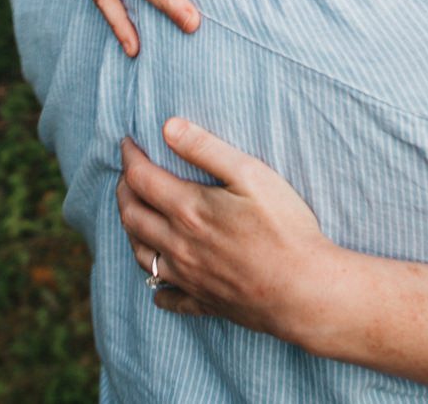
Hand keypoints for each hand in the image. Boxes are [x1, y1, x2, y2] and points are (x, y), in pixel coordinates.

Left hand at [116, 117, 336, 342]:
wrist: (304, 290)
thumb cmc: (284, 227)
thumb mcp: (251, 174)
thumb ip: (207, 148)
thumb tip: (168, 127)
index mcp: (188, 210)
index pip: (141, 178)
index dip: (129, 157)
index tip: (127, 143)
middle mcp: (179, 245)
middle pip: (132, 216)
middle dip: (123, 191)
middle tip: (126, 176)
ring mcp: (189, 277)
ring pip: (141, 255)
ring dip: (130, 231)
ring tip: (134, 216)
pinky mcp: (204, 301)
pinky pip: (167, 298)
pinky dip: (157, 288)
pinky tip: (158, 285)